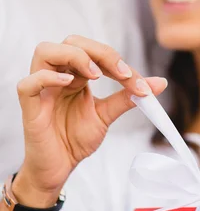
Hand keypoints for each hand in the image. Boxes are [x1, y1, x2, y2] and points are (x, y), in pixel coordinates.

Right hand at [16, 35, 166, 202]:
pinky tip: (68, 84)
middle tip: (122, 73)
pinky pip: (28, 83)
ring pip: (45, 51)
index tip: (139, 82)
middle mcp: (57, 76)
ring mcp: (41, 89)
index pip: (94, 53)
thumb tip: (159, 82)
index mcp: (74, 75)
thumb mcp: (106, 115)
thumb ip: (128, 97)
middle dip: (100, 52)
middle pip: (71, 42)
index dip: (117, 61)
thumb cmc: (75, 139)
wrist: (59, 168)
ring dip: (75, 56)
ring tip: (96, 74)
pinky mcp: (29, 107)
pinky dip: (47, 77)